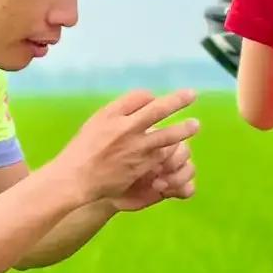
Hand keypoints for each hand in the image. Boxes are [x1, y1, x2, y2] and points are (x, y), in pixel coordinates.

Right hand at [51, 89, 199, 207]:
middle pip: (157, 110)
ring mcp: (135, 148)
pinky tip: (176, 151)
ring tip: (195, 125)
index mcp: (112, 114)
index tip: (155, 100)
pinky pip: (161, 155)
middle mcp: (125, 128)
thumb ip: (119, 111)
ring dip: (183, 130)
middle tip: (192, 95)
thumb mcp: (96, 122)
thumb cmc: (84, 149)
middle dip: (177, 101)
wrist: (77, 177)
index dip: (151, 97)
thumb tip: (146, 100)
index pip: (140, 97)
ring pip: (166, 136)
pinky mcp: (141, 166)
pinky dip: (170, 151)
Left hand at [109, 133, 195, 212]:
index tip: (151, 151)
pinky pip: (189, 188)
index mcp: (151, 137)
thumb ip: (131, 137)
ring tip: (159, 184)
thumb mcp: (113, 145)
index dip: (167, 141)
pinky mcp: (170, 189)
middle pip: (184, 150)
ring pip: (189, 168)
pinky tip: (166, 192)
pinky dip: (183, 189)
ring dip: (179, 176)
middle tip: (160, 169)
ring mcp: (168, 171)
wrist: (97, 188)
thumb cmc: (102, 163)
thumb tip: (147, 135)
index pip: (172, 132)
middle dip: (176, 159)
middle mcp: (162, 153)